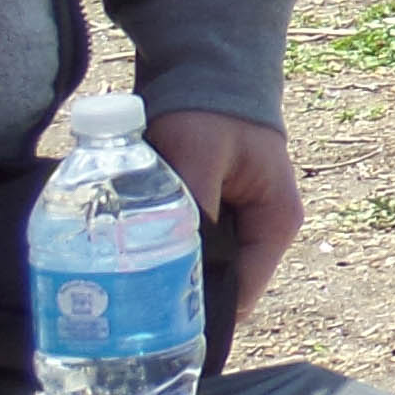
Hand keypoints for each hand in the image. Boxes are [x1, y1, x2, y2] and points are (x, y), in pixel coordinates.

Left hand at [140, 111, 301, 319]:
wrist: (207, 71)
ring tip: (120, 282)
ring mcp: (234, 225)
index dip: (199, 312)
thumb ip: (192, 208)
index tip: (151, 323)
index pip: (242, 292)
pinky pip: (184, 249)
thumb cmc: (212, 112)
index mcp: (275, 223)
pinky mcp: (209, 215)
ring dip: (162, 273)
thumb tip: (175, 269)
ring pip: (197, 269)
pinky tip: (125, 255)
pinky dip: (157, 253)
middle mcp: (259, 231)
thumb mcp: (199, 156)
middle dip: (174, 296)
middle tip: (124, 305)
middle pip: (217, 287)